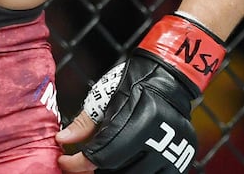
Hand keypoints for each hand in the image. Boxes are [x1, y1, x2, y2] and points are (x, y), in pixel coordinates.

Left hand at [57, 14, 225, 172]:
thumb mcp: (103, 97)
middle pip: (116, 171)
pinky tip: (126, 164)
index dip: (78, 163)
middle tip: (85, 161)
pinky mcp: (181, 161)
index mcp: (139, 120)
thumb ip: (83, 123)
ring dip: (115, 171)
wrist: (167, 78)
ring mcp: (173, 153)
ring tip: (105, 161)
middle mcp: (159, 140)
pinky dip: (136, 172)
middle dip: (95, 169)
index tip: (65, 161)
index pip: (102, 156)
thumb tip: (62, 139)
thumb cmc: (132, 83)